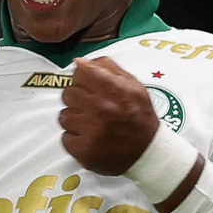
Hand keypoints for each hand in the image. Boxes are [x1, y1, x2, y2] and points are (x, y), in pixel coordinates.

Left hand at [59, 57, 159, 175]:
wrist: (148, 151)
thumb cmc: (139, 116)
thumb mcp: (133, 85)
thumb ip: (107, 68)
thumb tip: (80, 62)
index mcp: (112, 89)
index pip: (79, 73)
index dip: (83, 79)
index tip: (89, 86)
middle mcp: (99, 108)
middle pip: (68, 93)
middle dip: (78, 99)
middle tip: (92, 107)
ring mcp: (89, 130)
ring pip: (64, 116)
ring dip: (75, 119)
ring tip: (92, 124)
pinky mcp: (83, 150)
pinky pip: (65, 137)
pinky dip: (75, 138)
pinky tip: (90, 138)